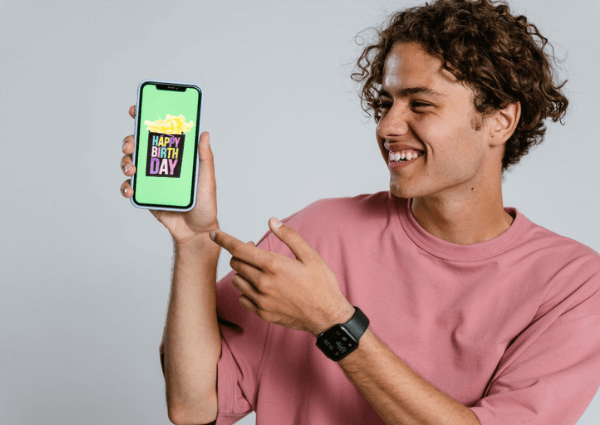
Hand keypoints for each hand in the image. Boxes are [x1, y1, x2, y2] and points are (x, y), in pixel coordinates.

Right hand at [120, 105, 219, 246]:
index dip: (146, 118)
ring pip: (130, 164)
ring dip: (125, 163)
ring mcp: (151, 179)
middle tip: (131, 145)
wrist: (196, 231)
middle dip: (130, 141)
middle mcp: (160, 164)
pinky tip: (131, 189)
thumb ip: (205, 157)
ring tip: (132, 169)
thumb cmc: (205, 204)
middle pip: (138, 145)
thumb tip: (203, 132)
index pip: (159, 133)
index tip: (136, 109)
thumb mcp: (207, 178)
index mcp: (175, 156)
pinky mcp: (145, 195)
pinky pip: (129, 187)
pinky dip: (126, 186)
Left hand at [209, 217, 354, 336]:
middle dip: (241, 255)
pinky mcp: (262, 313)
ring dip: (243, 273)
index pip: (239, 249)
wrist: (327, 316)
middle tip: (255, 252)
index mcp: (273, 265)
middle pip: (236, 264)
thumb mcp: (310, 256)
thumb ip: (289, 236)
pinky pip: (243, 298)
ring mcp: (261, 300)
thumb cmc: (321, 285)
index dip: (224, 240)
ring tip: (259, 271)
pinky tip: (260, 287)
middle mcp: (263, 283)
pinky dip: (247, 291)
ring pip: (237, 281)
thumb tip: (272, 221)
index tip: (215, 234)